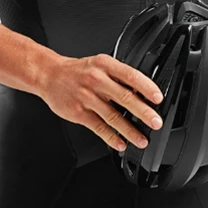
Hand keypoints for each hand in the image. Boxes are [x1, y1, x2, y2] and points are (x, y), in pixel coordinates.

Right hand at [38, 53, 163, 151]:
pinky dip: (111, 137)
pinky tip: (120, 143)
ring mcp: (86, 97)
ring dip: (130, 130)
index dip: (146, 87)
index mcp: (105, 65)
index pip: (130, 75)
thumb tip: (141, 93)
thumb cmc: (78, 71)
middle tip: (156, 122)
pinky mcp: (78, 112)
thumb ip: (118, 76)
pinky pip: (98, 127)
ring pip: (113, 116)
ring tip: (141, 140)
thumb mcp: (99, 64)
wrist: (49, 75)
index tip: (158, 98)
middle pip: (124, 97)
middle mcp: (96, 80)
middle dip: (143, 112)